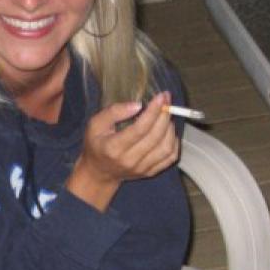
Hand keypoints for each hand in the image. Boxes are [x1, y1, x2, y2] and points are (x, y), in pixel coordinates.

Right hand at [67, 91, 180, 210]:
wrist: (99, 172)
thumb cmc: (96, 144)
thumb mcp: (95, 124)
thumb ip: (114, 112)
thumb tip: (138, 105)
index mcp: (113, 148)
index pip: (139, 128)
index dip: (153, 111)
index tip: (161, 97)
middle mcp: (129, 160)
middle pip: (155, 137)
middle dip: (164, 115)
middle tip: (166, 101)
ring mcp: (141, 168)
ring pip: (166, 148)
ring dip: (170, 128)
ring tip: (166, 116)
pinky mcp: (150, 172)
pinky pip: (170, 157)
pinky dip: (174, 142)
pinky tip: (168, 131)